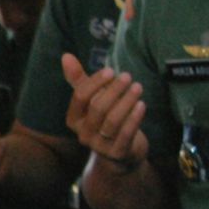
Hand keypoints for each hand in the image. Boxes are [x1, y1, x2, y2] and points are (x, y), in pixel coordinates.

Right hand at [62, 53, 147, 169]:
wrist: (122, 151)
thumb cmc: (106, 118)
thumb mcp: (93, 99)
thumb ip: (79, 80)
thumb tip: (66, 56)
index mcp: (74, 119)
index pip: (80, 98)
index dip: (95, 82)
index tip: (111, 70)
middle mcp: (83, 133)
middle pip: (97, 108)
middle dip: (114, 90)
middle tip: (128, 76)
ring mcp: (99, 145)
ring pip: (112, 121)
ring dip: (126, 101)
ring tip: (138, 87)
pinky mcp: (117, 153)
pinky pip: (125, 134)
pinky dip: (134, 118)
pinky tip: (142, 104)